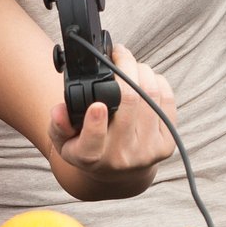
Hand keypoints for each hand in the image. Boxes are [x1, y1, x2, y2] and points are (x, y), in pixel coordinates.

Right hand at [46, 43, 177, 184]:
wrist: (118, 172)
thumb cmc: (87, 147)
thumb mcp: (63, 140)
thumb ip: (58, 124)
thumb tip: (59, 110)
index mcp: (91, 158)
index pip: (93, 143)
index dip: (96, 123)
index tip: (97, 105)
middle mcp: (121, 157)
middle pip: (130, 102)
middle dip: (125, 67)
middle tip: (118, 53)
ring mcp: (147, 152)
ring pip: (151, 96)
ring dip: (141, 70)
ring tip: (130, 64)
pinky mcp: (166, 145)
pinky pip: (167, 101)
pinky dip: (157, 82)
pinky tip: (145, 79)